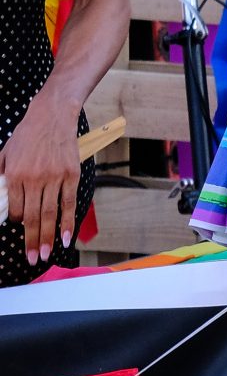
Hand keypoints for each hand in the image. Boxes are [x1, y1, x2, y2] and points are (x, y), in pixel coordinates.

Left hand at [1, 96, 79, 265]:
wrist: (52, 116)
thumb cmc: (27, 134)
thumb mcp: (4, 153)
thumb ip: (0, 175)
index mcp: (14, 175)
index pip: (15, 208)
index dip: (17, 222)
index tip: (21, 229)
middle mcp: (34, 179)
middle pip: (32, 217)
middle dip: (32, 241)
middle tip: (33, 259)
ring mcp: (54, 178)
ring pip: (50, 214)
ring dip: (48, 237)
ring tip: (46, 254)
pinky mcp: (70, 175)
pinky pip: (69, 203)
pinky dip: (68, 222)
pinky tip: (67, 237)